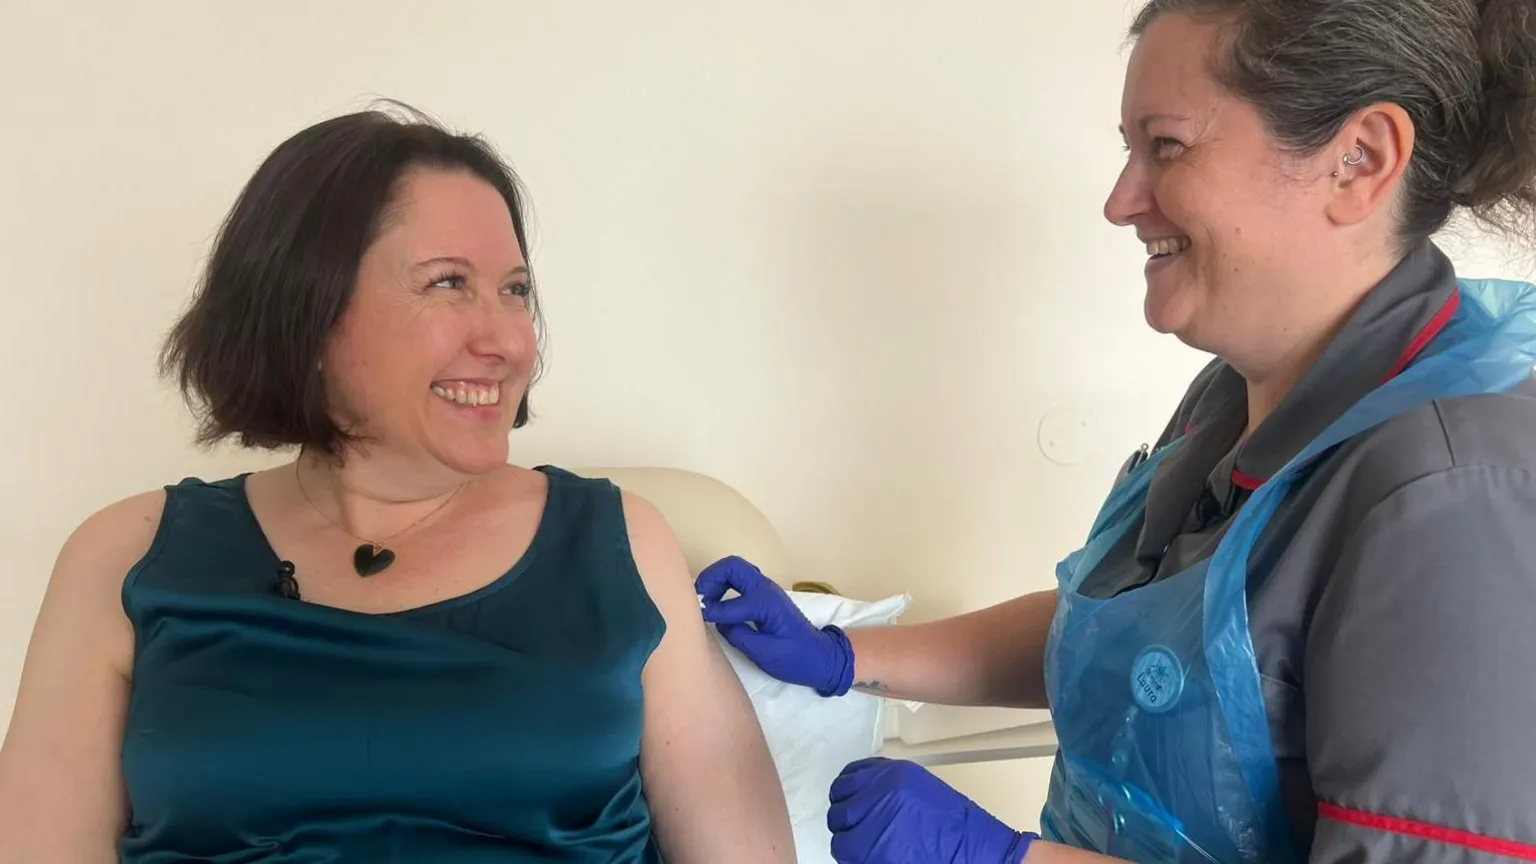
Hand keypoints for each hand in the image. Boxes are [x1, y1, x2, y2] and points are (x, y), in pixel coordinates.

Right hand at [694, 555, 855, 696]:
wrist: (820, 656)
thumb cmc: (796, 658)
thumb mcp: (765, 653)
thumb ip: (738, 635)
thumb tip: (718, 622)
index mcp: (768, 603)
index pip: (731, 602)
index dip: (712, 611)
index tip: (697, 619)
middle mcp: (766, 589)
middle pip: (732, 566)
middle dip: (710, 578)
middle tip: (698, 598)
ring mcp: (766, 589)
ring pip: (735, 569)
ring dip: (716, 579)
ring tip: (705, 601)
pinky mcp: (763, 595)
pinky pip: (739, 580)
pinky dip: (723, 585)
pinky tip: (716, 603)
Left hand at [827, 757, 1035, 863]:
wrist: (973, 851)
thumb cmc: (953, 825)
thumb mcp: (919, 787)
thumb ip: (886, 786)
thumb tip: (861, 795)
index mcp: (892, 775)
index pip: (847, 779)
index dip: (843, 792)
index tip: (844, 799)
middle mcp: (880, 795)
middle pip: (839, 809)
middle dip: (843, 820)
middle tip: (852, 828)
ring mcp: (875, 826)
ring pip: (840, 837)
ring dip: (847, 842)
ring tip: (861, 846)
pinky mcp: (874, 854)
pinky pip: (850, 857)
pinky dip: (855, 859)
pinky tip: (868, 858)